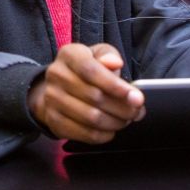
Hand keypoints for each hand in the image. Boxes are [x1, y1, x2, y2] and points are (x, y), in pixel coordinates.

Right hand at [28, 43, 144, 143]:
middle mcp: (56, 75)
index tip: (136, 97)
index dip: (116, 86)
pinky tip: (111, 129)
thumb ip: (109, 55)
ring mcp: (52, 99)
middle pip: (94, 96)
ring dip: (115, 122)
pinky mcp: (54, 120)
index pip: (91, 71)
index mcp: (69, 55)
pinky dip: (104, 135)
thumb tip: (115, 63)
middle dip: (122, 108)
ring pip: (91, 117)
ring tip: (126, 120)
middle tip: (137, 111)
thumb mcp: (98, 54)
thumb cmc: (85, 69)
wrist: (58, 86)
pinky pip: (84, 133)